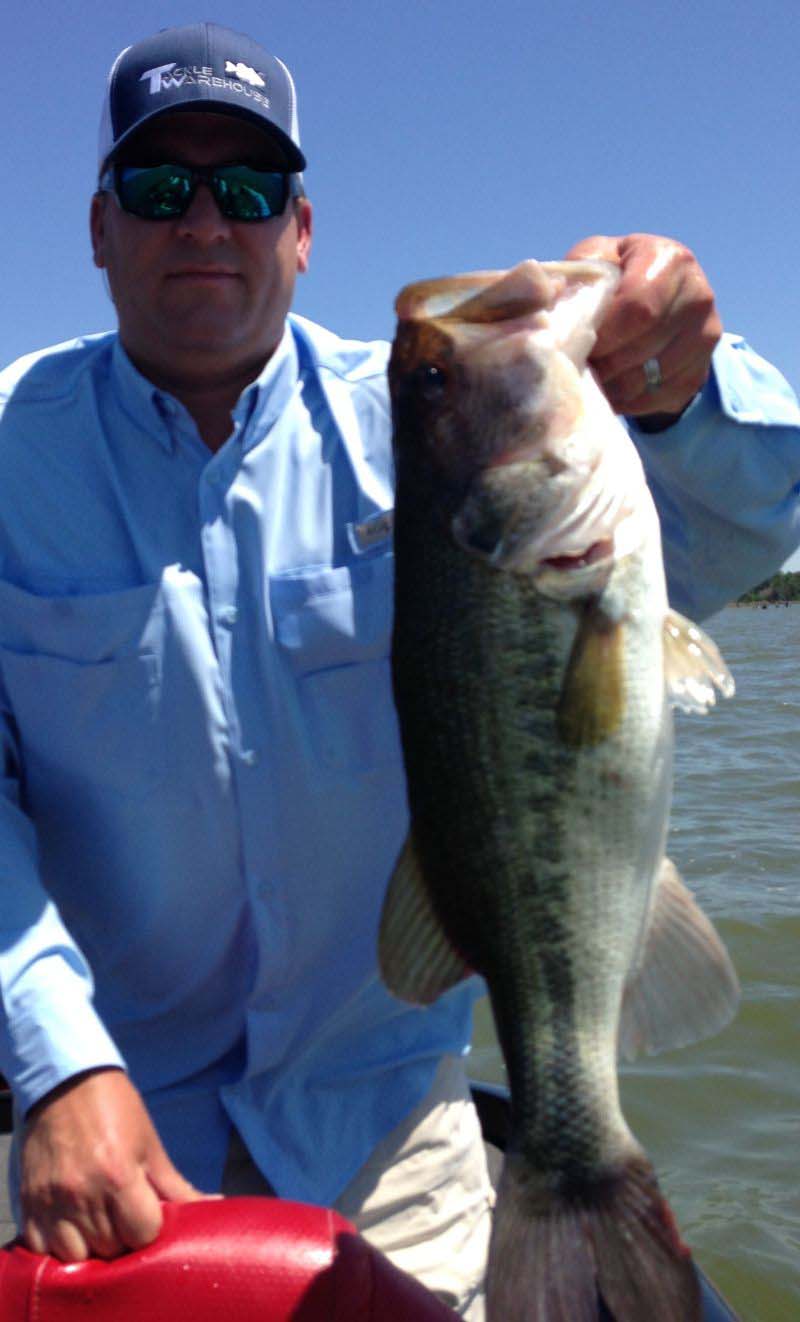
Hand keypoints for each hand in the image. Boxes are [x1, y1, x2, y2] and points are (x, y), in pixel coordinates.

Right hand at [20, 1067, 204, 1260]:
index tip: (148, 1216)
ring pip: (76, 1258)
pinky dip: (57, 1247)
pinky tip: (70, 1229)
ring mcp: (51, 1202)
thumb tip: (212, 1206)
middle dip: (123, 1240)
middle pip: (111, 1249)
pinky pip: (40, 1249)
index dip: (149, 1229)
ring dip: (91, 1249)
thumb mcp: (150, 1145)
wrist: (65, 1082)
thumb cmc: (115, 1109)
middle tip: (123, 1219)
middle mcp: (83, 1193)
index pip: (143, 1234)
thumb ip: (176, 1186)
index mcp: (119, 1176)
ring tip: (97, 1226)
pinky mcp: (28, 1203)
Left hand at [564, 233, 721, 423]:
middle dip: (601, 360)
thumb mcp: (595, 261)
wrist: (658, 301)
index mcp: (670, 260)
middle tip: (577, 362)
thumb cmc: (615, 278)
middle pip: (640, 347)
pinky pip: (651, 400)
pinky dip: (622, 400)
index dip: (602, 332)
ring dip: (607, 384)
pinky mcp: (697, 375)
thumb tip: (546, 302)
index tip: (577, 340)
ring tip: (589, 373)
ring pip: (643, 380)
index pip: (637, 307)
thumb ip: (576, 275)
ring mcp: (704, 338)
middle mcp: (698, 296)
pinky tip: (608, 386)